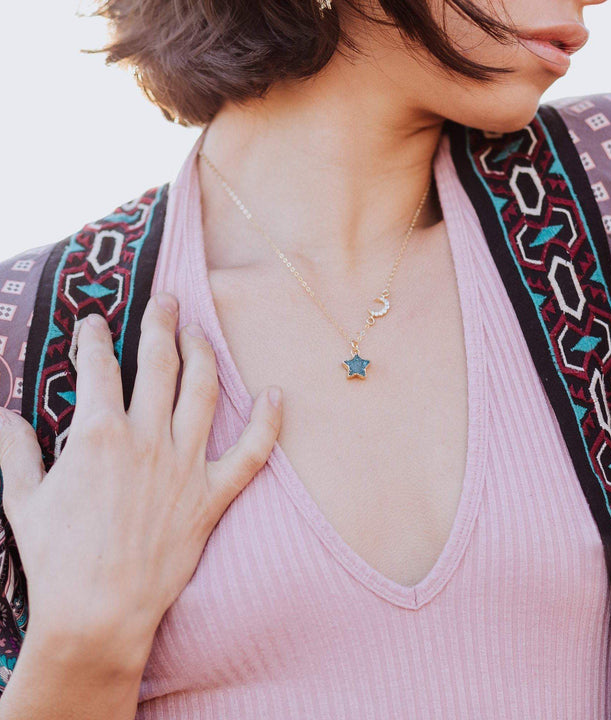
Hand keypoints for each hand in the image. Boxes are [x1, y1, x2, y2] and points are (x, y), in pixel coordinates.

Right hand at [0, 292, 282, 673]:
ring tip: (201, 332)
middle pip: (159, 363)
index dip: (96, 338)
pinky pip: (252, 453)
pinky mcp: (212, 495)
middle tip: (166, 300)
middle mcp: (147, 439)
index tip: (95, 323)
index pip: (99, 367)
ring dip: (204, 354)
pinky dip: (268, 423)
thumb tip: (4, 415)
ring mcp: (185, 465)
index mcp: (98, 434)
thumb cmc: (56, 559)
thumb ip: (14, 450)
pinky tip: (275, 394)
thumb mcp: (21, 499)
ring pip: (203, 392)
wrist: (98, 613)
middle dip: (161, 324)